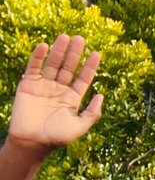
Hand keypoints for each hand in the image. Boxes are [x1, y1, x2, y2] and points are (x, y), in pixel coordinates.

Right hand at [7, 35, 102, 150]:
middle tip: (80, 38)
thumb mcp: (80, 127)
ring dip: (58, 51)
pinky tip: (44, 46)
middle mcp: (59, 89)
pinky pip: (33, 68)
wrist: (31, 142)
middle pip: (68, 67)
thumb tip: (101, 95)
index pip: (83, 78)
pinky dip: (38, 57)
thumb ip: (92, 113)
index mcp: (72, 98)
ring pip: (53, 64)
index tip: (97, 53)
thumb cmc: (56, 137)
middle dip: (75, 54)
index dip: (90, 66)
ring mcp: (43, 86)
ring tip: (65, 37)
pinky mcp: (28, 85)